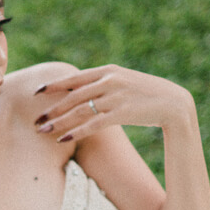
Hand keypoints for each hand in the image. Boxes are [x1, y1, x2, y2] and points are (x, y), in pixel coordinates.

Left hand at [34, 64, 195, 142]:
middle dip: (51, 109)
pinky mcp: (122, 113)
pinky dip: (76, 132)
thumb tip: (82, 93)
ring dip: (58, 122)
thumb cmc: (147, 95)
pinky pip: (93, 124)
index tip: (36, 92)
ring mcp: (116, 96)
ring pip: (79, 110)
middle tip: (35, 120)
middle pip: (72, 96)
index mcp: (108, 71)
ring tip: (42, 131)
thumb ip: (103, 84)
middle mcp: (110, 81)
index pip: (74, 78)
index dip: (54, 85)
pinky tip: (63, 139)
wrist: (174, 103)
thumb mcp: (124, 82)